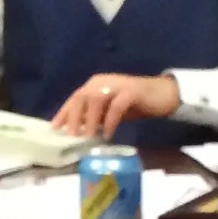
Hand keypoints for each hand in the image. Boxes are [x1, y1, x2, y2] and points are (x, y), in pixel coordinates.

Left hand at [50, 73, 179, 139]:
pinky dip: (110, 121)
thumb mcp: (110, 111)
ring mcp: (118, 85)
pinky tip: (108, 133)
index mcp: (96, 84)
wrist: (163, 95)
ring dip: (90, 119)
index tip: (54, 128)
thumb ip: (95, 117)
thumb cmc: (135, 104)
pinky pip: (117, 106)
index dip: (64, 112)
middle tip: (72, 136)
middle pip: (82, 97)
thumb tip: (77, 131)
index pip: (75, 98)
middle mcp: (103, 81)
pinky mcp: (132, 91)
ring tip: (88, 136)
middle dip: (74, 116)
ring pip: (96, 99)